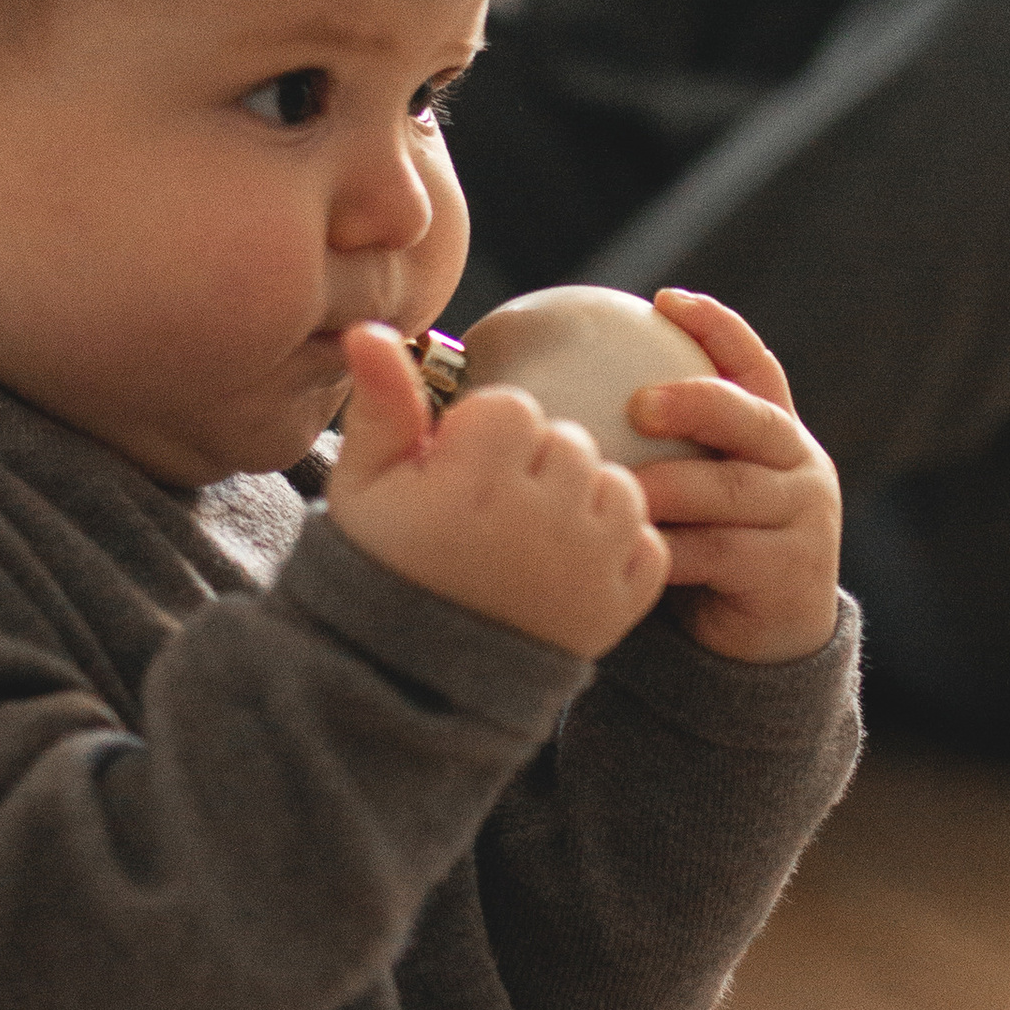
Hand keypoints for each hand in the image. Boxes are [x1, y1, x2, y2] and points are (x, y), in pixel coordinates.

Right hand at [328, 325, 668, 661]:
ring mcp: (586, 564)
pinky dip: (617, 550)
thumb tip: (371, 328)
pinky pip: (645, 543)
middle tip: (493, 510)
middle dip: (535, 464)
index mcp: (473, 481)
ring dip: (582, 501)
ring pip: (616, 487)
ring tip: (531, 537)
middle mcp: (539, 517)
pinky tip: (568, 567)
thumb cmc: (387, 569)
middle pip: (568, 443)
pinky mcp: (619, 606)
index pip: (513, 411)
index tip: (459, 472)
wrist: (415, 680)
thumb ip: (382, 404)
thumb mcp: (364, 487)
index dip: (484, 435)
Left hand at [624, 290, 842, 663]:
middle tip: (639, 404)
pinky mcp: (791, 573)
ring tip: (623, 486)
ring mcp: (803, 519)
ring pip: (732, 490)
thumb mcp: (692, 490)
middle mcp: (799, 466)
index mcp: (776, 434)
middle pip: (753, 418)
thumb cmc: (706, 551)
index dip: (718, 329)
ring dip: (672, 487)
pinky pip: (722, 555)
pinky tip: (632, 544)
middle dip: (697, 401)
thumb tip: (551, 397)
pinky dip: (674, 548)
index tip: (668, 301)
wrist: (765, 642)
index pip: (755, 366)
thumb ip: (656, 448)